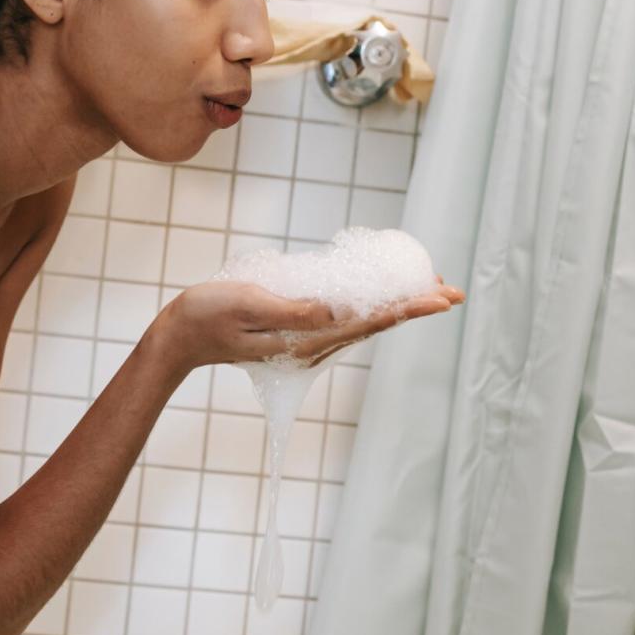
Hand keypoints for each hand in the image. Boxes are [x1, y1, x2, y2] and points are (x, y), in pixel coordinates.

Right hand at [148, 277, 464, 375]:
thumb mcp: (250, 304)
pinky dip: (373, 305)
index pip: (370, 321)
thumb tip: (337, 310)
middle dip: (415, 305)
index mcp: (307, 339)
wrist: (181, 336)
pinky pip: (346, 317)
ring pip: (366, 322)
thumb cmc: (209, 314)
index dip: (408, 308)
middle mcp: (314, 344)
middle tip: (452, 290)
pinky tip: (383, 296)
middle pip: (377, 323)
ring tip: (430, 290)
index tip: (440, 298)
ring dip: (399, 306)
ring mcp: (307, 339)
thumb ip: (294, 310)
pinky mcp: (298, 330)